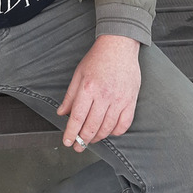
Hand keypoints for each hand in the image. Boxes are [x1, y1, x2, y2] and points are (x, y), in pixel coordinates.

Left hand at [57, 35, 140, 152]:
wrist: (119, 46)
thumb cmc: (98, 58)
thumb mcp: (78, 73)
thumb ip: (70, 95)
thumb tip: (62, 113)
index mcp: (88, 88)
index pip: (77, 117)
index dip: (71, 132)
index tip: (67, 141)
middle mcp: (104, 96)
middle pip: (91, 126)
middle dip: (82, 140)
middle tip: (77, 146)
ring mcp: (119, 100)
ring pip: (107, 128)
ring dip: (97, 138)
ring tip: (90, 140)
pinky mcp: (131, 101)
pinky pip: (124, 125)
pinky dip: (115, 132)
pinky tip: (108, 132)